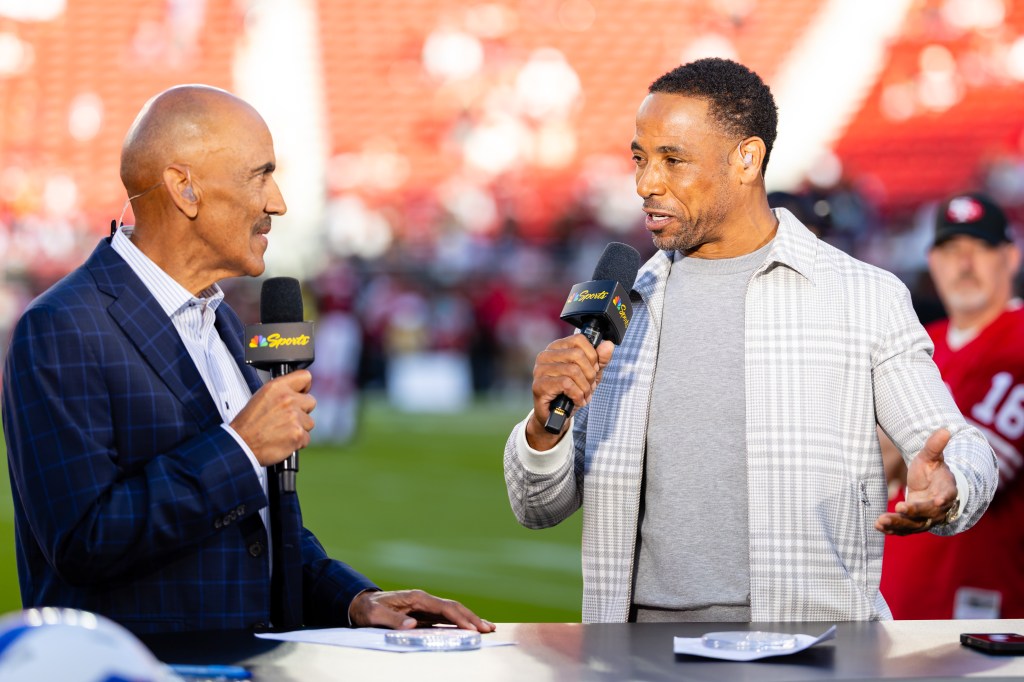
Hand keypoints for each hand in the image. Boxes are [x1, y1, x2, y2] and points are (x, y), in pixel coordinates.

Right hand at [230, 370, 315, 465]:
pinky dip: (297, 442)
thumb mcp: (262, 396)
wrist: (241, 444)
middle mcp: (288, 400)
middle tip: (286, 418)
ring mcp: (294, 417)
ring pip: (309, 422)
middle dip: (302, 410)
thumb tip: (299, 391)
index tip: (301, 393)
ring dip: (299, 427)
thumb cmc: (249, 423)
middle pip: (311, 402)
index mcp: (277, 387)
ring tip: (281, 430)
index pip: (305, 377)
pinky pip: (306, 438)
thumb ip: (282, 391)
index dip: (304, 387)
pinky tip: (283, 440)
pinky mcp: (298, 434)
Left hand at [348, 589, 495, 632]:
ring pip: (453, 612)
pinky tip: (469, 629)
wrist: (362, 604)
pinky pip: (446, 619)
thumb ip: (393, 620)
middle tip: (488, 629)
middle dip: (472, 617)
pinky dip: (460, 623)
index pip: (444, 607)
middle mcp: (424, 600)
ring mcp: (426, 607)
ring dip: (470, 619)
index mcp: (417, 598)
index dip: (459, 617)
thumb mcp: (375, 615)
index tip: (472, 628)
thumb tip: (413, 625)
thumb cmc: (368, 609)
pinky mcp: (424, 615)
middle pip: (454, 607)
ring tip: (487, 628)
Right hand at [525, 336, 614, 449]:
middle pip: (578, 355)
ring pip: (573, 371)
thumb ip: (600, 359)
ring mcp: (540, 370)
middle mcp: (545, 355)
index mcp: (557, 348)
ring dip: (585, 388)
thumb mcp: (590, 374)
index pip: (579, 340)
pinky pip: (566, 384)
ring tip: (584, 396)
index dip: (592, 356)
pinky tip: (577, 401)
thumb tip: (608, 344)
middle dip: (590, 374)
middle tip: (589, 386)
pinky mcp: (539, 385)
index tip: (593, 370)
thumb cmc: (572, 392)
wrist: (557, 415)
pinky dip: (577, 395)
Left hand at [875, 428, 957, 534]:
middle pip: (928, 513)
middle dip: (914, 512)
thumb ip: (935, 446)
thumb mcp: (931, 457)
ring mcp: (926, 518)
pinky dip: (892, 529)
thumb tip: (945, 429)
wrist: (930, 486)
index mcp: (946, 490)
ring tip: (881, 521)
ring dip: (898, 524)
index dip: (943, 499)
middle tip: (899, 508)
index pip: (947, 496)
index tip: (938, 501)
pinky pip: (904, 529)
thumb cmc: (931, 470)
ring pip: (914, 525)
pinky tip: (878, 527)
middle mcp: (938, 508)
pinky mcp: (913, 523)